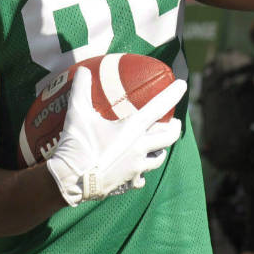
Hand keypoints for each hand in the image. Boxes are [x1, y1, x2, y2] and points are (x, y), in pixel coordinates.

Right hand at [45, 67, 185, 206]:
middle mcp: (140, 148)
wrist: (70, 182)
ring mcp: (136, 168)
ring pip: (158, 158)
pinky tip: (135, 169)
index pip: (159, 107)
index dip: (173, 94)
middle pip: (169, 136)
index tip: (183, 85)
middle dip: (174, 128)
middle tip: (174, 122)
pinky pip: (142, 177)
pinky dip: (141, 170)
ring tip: (156, 144)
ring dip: (160, 149)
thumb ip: (81, 89)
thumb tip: (82, 70)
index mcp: (132, 129)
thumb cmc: (76, 145)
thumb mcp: (77, 113)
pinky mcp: (129, 183)